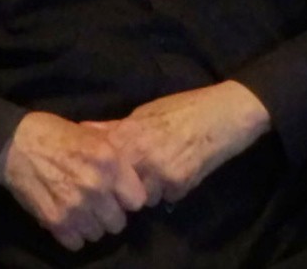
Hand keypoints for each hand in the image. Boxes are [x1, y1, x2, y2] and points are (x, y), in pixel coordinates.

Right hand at [0, 111, 148, 250]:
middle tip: (96, 204)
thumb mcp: (93, 135)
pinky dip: (71, 234)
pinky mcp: (56, 220)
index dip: (127, 198)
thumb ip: (116, 159)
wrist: (16, 144)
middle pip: (118, 222)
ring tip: (79, 210)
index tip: (118, 196)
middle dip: (109, 214)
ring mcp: (76, 206)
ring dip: (90, 225)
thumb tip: (134, 181)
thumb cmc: (56, 135)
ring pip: (97, 234)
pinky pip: (76, 242)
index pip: (137, 200)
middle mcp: (97, 186)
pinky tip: (66, 218)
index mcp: (110, 161)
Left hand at [92, 81, 270, 203]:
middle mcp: (141, 155)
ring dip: (148, 191)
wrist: (223, 113)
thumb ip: (115, 127)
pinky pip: (166, 198)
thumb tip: (83, 129)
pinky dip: (171, 191)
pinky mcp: (179, 184)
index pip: (102, 165)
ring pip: (142, 197)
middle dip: (123, 188)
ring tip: (162, 173)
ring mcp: (160, 172)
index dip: (102, 173)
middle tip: (135, 179)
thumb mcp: (144, 113)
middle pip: (118, 187)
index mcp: (129, 134)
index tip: (103, 176)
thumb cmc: (183, 109)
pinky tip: (180, 173)